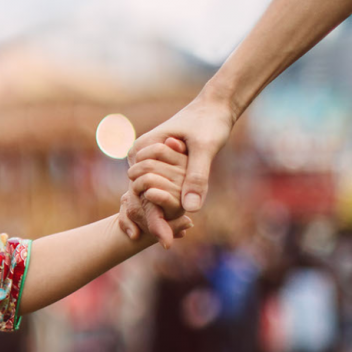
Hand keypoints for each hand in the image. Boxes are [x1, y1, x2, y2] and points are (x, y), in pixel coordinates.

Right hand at [125, 95, 236, 241]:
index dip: (152, 218)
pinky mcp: (158, 165)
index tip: (164, 242)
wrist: (215, 107)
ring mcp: (146, 162)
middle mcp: (137, 157)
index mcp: (140, 151)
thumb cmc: (209, 122)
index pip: (142, 192)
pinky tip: (177, 224)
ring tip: (172, 239)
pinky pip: (160, 188)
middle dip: (155, 220)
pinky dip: (167, 204)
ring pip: (150, 195)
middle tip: (169, 244)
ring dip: (160, 214)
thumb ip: (197, 177)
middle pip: (143, 196)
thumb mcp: (206, 149)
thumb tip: (191, 208)